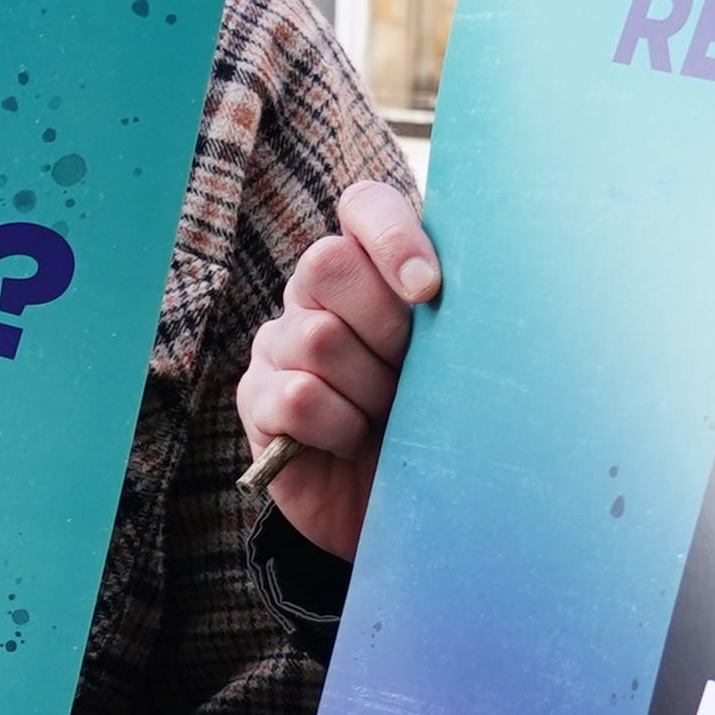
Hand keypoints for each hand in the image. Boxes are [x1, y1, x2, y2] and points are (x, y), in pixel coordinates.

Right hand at [242, 177, 439, 559]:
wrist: (405, 508)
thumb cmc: (439, 420)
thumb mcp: (457, 361)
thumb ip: (453, 312)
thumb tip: (453, 288)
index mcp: (369, 268)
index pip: (364, 207)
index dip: (392, 236)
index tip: (429, 291)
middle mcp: (314, 296)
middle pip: (326, 264)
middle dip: (384, 324)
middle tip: (412, 373)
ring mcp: (279, 346)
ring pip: (317, 335)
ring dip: (368, 387)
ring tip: (386, 417)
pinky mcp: (257, 401)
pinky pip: (297, 396)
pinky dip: (339, 425)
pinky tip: (352, 442)